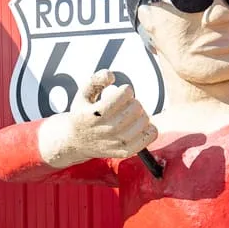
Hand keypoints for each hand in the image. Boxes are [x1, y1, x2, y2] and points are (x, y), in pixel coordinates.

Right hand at [37, 70, 156, 167]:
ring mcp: (118, 142)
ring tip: (129, 116)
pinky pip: (151, 135)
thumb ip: (96, 80)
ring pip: (145, 119)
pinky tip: (137, 126)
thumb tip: (111, 75)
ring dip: (140, 114)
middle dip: (133, 101)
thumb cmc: (83, 115)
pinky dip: (149, 128)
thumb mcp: (83, 94)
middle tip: (124, 105)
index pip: (125, 94)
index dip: (125, 90)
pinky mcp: (127, 151)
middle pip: (137, 106)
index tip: (120, 94)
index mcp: (96, 114)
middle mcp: (108, 129)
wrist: (77, 142)